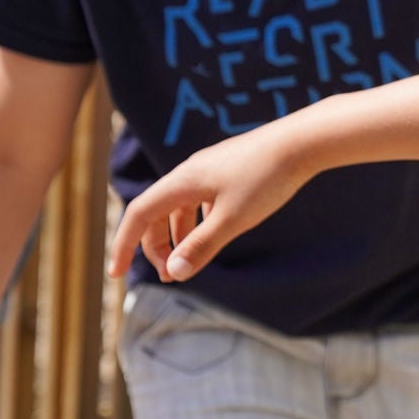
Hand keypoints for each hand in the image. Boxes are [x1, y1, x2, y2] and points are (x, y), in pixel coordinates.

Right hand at [108, 127, 310, 281]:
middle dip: (157, 247)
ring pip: (180, 207)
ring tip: (189, 262)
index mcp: (182, 182)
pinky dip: (199, 222)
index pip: (138, 215)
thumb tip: (174, 272)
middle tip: (171, 277)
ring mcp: (209, 169)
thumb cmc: (267, 179)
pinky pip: (201, 200)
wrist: (302, 141)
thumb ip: (202, 246)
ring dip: (178, 236)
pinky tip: (215, 234)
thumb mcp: (233, 219)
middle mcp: (189, 172)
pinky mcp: (228, 169)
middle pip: (156, 213)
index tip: (115, 274)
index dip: (124, 245)